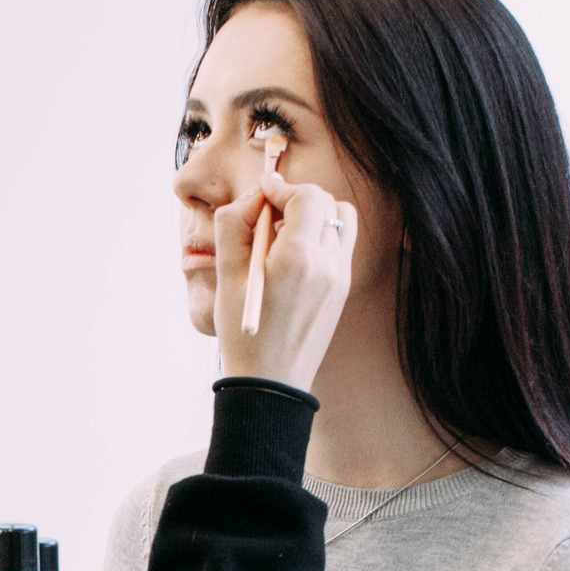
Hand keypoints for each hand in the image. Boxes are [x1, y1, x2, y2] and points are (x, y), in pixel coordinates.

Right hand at [212, 170, 356, 388]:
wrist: (270, 383)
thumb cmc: (243, 332)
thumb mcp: (226, 275)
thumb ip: (233, 224)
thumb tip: (255, 197)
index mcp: (299, 258)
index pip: (308, 196)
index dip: (282, 188)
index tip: (262, 195)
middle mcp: (329, 264)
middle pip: (327, 203)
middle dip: (296, 200)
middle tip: (267, 219)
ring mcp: (341, 277)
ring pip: (341, 221)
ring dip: (314, 217)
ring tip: (284, 237)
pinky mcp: (343, 289)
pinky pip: (341, 245)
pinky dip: (321, 238)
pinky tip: (294, 258)